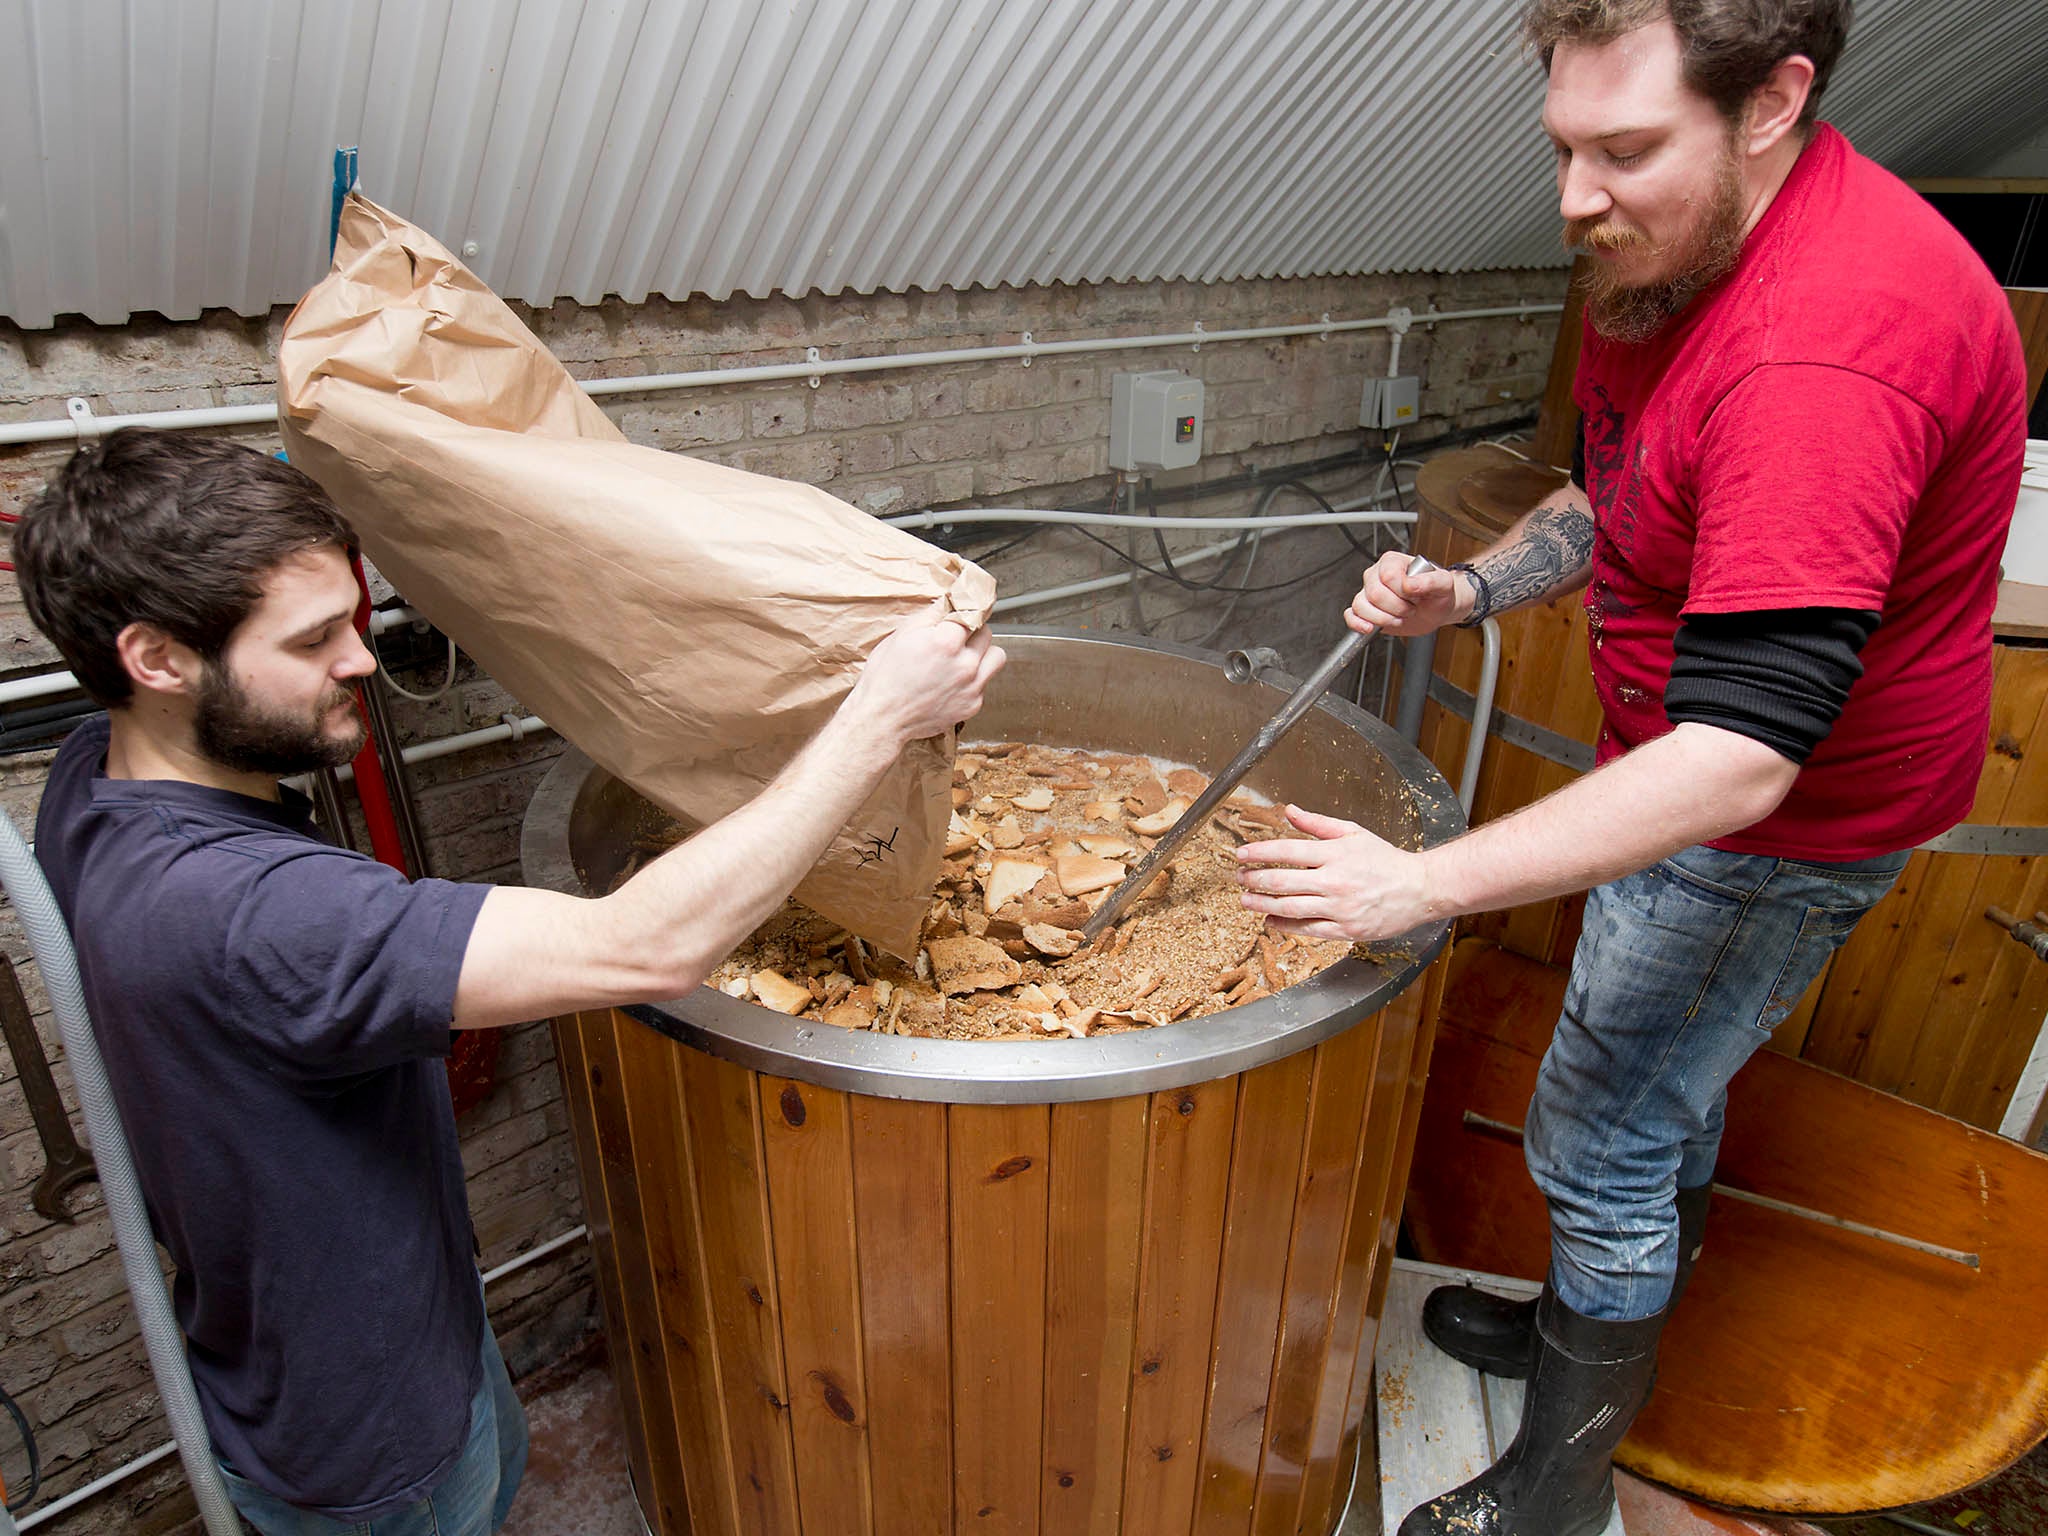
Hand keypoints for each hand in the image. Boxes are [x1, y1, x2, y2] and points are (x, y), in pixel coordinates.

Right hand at [854, 612, 1005, 744]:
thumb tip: (950, 601)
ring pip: (996, 657)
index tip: (960, 614)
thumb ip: (932, 614)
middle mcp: (964, 664)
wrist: (882, 718)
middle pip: (986, 633)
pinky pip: (985, 683)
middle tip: (955, 639)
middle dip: (972, 633)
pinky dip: (973, 680)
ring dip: (983, 654)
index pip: (971, 613)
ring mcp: (972, 686)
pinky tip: (953, 681)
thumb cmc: (885, 678)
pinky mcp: (973, 705)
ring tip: (963, 658)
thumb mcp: (902, 634)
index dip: (962, 613)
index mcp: (946, 642)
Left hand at [1235, 805, 1430, 940]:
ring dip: (1262, 903)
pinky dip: (1285, 925)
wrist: (1420, 889)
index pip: (1288, 850)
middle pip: (1283, 881)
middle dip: (1254, 879)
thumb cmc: (1386, 860)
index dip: (1260, 852)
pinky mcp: (1346, 930)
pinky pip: (1308, 929)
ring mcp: (1340, 908)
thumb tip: (1290, 811)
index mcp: (1336, 853)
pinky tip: (1271, 919)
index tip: (1241, 854)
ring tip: (1245, 899)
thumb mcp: (1354, 833)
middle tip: (1238, 877)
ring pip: (1290, 908)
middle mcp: (1336, 881)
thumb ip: (1318, 824)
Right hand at [1344, 549, 1469, 637]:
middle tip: (1410, 609)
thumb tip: (1409, 584)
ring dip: (1384, 619)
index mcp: (1392, 562)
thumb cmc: (1437, 593)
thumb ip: (1430, 580)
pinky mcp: (1365, 611)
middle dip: (1396, 608)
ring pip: (1361, 606)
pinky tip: (1370, 628)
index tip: (1416, 596)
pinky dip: (1358, 624)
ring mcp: (1368, 593)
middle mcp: (1376, 575)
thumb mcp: (1444, 583)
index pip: (1388, 576)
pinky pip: (1351, 616)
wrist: (1436, 610)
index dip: (1402, 592)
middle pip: (1374, 593)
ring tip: (1399, 618)